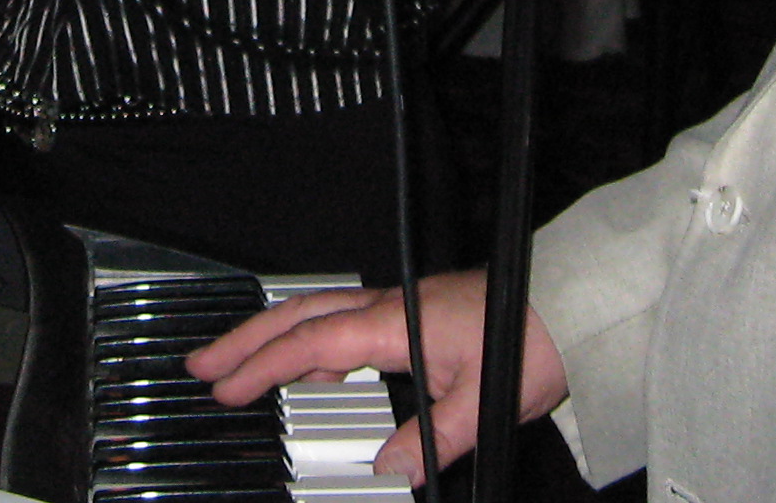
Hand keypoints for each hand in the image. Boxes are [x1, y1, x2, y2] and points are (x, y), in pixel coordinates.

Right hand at [187, 269, 563, 478]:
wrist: (574, 305)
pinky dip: (313, 341)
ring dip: (274, 337)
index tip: (224, 386)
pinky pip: (345, 322)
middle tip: (201, 364)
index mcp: (392, 322)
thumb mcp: (482, 402)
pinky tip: (310, 366)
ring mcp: (399, 306)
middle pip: (298, 316)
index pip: (309, 342)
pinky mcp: (413, 312)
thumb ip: (431, 438)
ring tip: (238, 365)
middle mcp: (388, 307)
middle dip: (245, 339)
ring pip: (318, 315)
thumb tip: (388, 470)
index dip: (262, 365)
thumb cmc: (534, 338)